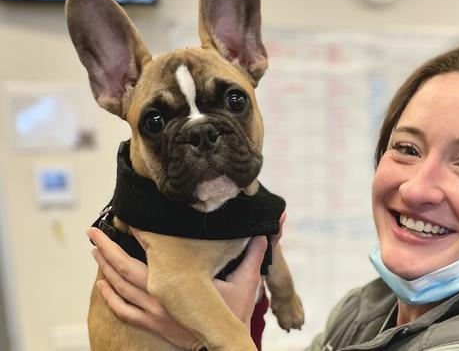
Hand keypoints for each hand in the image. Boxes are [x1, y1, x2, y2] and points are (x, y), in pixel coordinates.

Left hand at [88, 228, 268, 348]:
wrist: (226, 345)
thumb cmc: (234, 314)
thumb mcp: (247, 281)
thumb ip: (254, 253)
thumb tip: (268, 230)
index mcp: (180, 283)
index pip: (153, 253)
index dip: (139, 235)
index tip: (128, 218)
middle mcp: (161, 296)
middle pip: (124, 269)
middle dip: (106, 248)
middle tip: (93, 231)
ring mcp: (154, 312)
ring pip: (120, 288)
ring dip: (105, 268)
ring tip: (94, 250)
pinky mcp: (153, 324)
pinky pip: (123, 311)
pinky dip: (110, 297)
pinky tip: (102, 285)